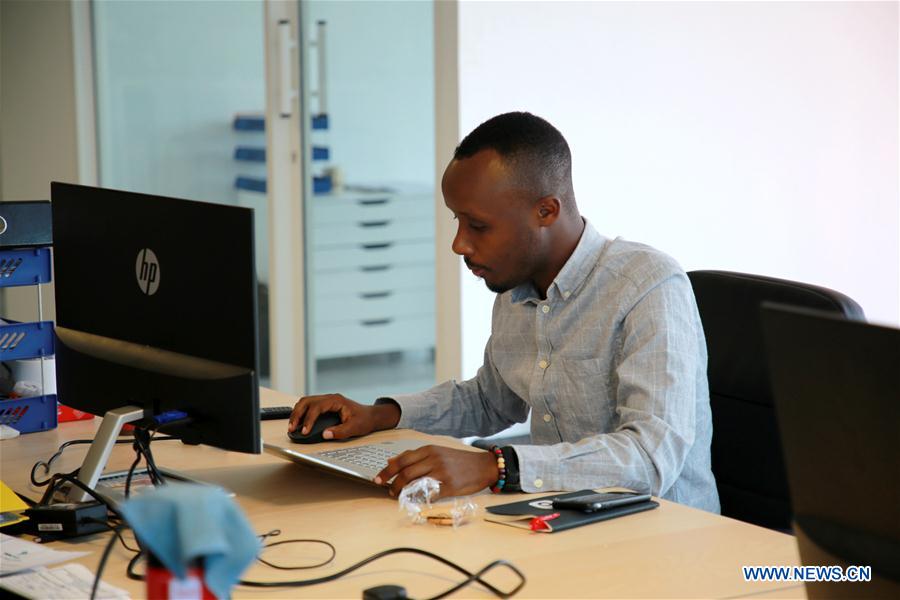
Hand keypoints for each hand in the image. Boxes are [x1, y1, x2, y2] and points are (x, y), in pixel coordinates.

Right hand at [288, 394, 399, 439]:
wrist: (371, 416)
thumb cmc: (364, 420)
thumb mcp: (354, 428)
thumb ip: (340, 431)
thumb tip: (325, 434)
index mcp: (336, 401)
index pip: (317, 407)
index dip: (308, 419)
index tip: (304, 431)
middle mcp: (329, 398)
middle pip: (307, 401)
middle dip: (297, 414)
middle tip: (292, 428)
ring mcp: (326, 400)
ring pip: (305, 401)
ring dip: (297, 413)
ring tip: (292, 426)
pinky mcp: (325, 405)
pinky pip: (309, 405)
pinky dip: (301, 412)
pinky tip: (298, 422)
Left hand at [374, 445, 498, 498]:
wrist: (483, 466)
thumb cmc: (458, 460)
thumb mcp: (437, 452)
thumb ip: (414, 456)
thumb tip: (392, 460)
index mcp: (429, 449)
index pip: (402, 459)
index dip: (387, 470)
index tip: (378, 478)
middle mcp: (434, 459)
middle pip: (405, 472)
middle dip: (392, 483)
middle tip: (387, 490)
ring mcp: (441, 473)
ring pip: (414, 483)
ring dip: (402, 492)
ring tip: (398, 496)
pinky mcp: (449, 486)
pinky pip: (428, 494)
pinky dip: (418, 499)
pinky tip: (414, 501)